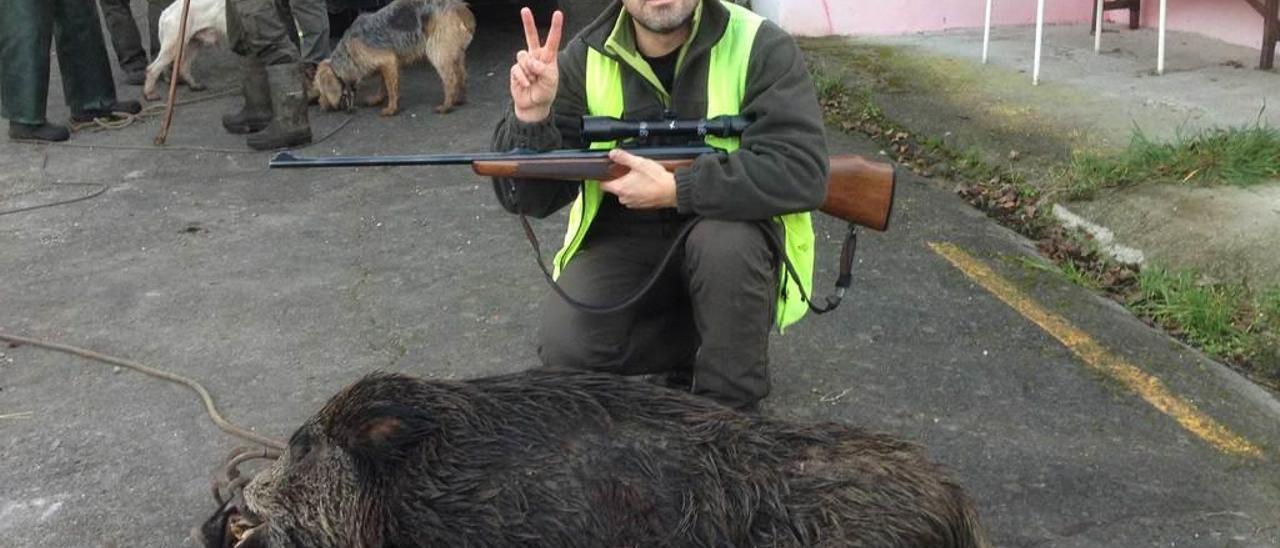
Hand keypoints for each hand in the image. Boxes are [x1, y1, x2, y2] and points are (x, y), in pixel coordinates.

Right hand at [510, 8, 562, 122]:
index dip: (555, 27)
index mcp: (548, 57)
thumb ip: (543, 69)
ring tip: (533, 80)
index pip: (552, 40)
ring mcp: (525, 63)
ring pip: (523, 56)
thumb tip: (531, 62)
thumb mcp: (551, 81)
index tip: (558, 14)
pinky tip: (527, 84)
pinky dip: (523, 78)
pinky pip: (517, 69)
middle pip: (530, 37)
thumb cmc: (545, 92)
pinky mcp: (516, 70)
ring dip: (529, 70)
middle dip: (528, 23)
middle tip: (525, 10)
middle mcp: (536, 57)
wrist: (534, 105)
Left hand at [599, 149, 677, 208]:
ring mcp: (633, 203)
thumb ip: (623, 157)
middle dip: (620, 179)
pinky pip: (635, 197)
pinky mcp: (641, 205)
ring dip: (630, 186)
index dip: (605, 177)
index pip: (603, 185)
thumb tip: (614, 153)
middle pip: (615, 188)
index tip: (609, 171)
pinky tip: (646, 184)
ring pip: (626, 193)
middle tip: (629, 171)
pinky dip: (638, 191)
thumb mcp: (639, 163)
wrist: (673, 191)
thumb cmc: (658, 180)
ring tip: (640, 177)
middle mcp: (625, 198)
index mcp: (620, 188)